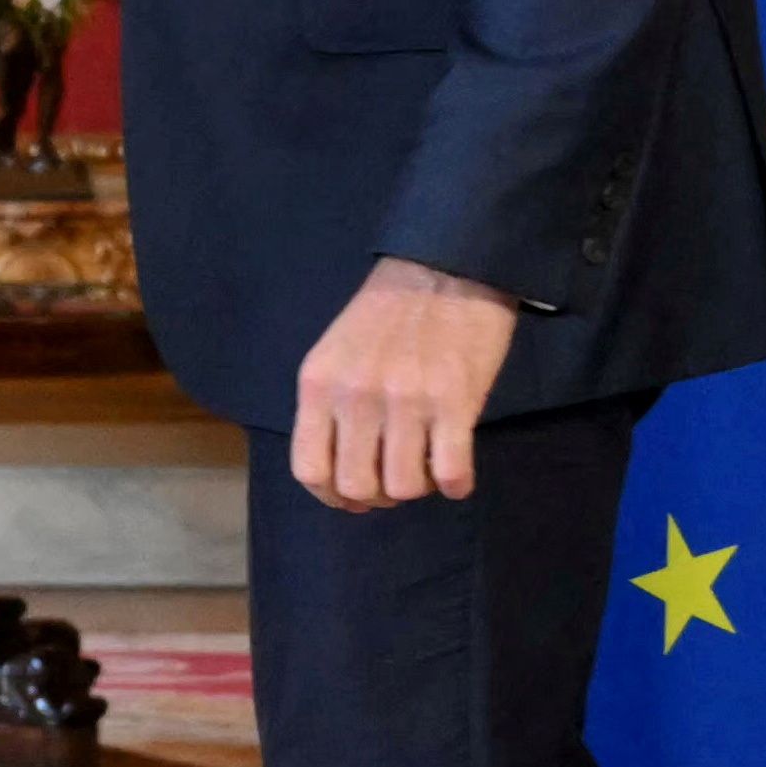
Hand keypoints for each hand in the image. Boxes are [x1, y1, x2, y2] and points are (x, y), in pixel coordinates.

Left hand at [284, 257, 520, 509]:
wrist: (446, 268)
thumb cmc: (389, 314)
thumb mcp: (336, 353)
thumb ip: (330, 406)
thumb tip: (341, 470)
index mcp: (319, 384)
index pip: (309, 470)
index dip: (331, 497)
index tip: (354, 497)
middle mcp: (356, 396)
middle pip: (356, 486)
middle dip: (378, 498)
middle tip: (396, 480)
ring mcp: (405, 401)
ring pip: (404, 487)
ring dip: (418, 488)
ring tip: (427, 466)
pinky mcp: (454, 402)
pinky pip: (450, 474)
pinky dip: (455, 484)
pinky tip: (457, 470)